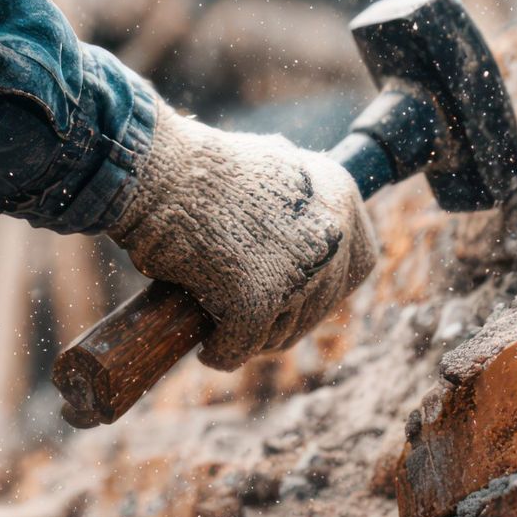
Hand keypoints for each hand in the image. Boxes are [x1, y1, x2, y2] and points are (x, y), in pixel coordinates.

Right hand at [108, 102, 375, 370]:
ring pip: (283, 332)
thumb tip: (309, 215)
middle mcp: (329, 235)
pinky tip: (207, 348)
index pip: (361, 261)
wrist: (155, 170)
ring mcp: (297, 272)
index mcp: (338, 194)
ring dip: (255, 337)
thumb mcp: (267, 163)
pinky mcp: (258, 303)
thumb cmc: (196, 166)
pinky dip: (222, 353)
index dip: (333, 284)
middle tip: (252, 319)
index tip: (304, 292)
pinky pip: (240, 349)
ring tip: (224, 326)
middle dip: (286, 317)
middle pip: (321, 304)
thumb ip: (295, 195)